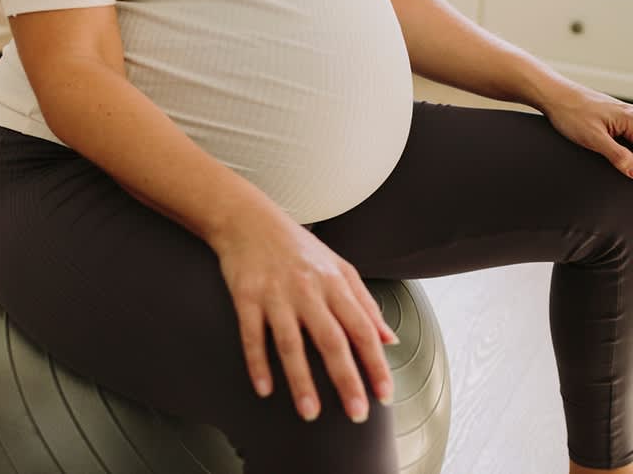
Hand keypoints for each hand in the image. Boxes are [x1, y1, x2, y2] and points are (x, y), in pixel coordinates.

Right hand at [210, 208, 398, 422]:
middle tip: (357, 414)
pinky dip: (258, 363)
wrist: (249, 220)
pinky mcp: (246, 297)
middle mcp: (307, 290)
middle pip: (331, 341)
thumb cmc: (298, 246)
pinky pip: (252, 335)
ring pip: (291, 344)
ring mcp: (275, 295)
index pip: (362, 328)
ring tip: (310, 413)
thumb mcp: (338, 267)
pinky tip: (264, 389)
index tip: (385, 394)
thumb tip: (390, 339)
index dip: (375, 362)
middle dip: (346, 380)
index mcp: (334, 283)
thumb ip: (365, 303)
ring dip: (301, 381)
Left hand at [541, 83, 632, 178]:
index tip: (629, 172)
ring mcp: (624, 115)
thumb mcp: (594, 139)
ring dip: (629, 153)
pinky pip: (628, 133)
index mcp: (632, 119)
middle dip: (631, 159)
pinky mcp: (615, 118)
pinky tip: (619, 153)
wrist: (554, 96)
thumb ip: (617, 156)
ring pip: (632, 138)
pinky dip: (625, 146)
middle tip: (624, 169)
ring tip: (613, 157)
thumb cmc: (571, 112)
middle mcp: (632, 115)